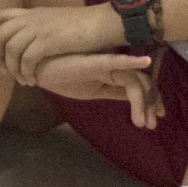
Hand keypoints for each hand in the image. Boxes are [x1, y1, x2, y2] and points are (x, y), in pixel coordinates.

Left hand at [0, 3, 121, 84]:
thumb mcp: (56, 21)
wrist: (104, 22)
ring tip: (22, 81)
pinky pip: (26, 61)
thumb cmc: (84, 25)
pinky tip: (33, 81)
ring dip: (13, 69)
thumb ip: (40, 27)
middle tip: (0, 71)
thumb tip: (32, 40)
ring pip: (10, 51)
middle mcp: (30, 18)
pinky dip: (26, 73)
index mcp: (31, 12)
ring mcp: (37, 29)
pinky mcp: (47, 42)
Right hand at [31, 51, 163, 127]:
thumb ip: (111, 91)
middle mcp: (110, 65)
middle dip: (149, 104)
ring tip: (141, 123)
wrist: (33, 68)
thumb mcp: (90, 89)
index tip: (154, 119)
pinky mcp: (92, 61)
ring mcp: (102, 62)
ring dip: (141, 101)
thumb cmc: (58, 75)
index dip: (149, 99)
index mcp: (110, 73)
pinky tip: (144, 61)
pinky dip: (131, 62)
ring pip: (132, 79)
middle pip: (140, 81)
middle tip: (152, 125)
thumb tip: (132, 100)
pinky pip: (115, 62)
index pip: (137, 83)